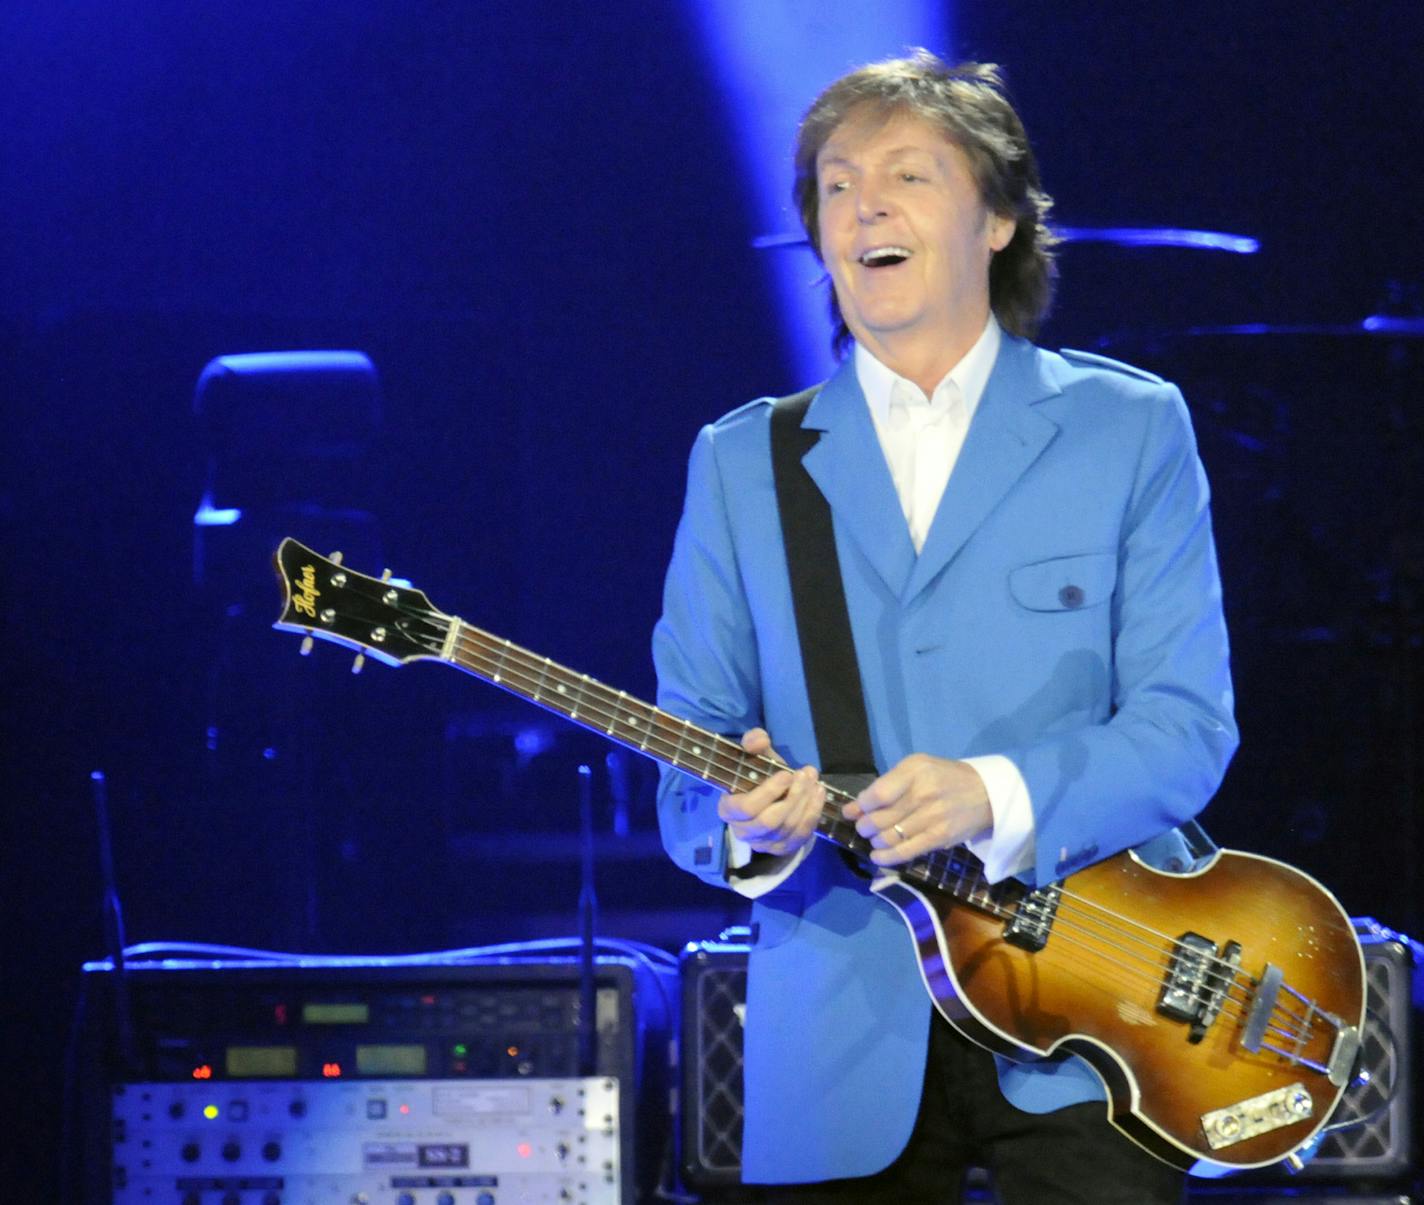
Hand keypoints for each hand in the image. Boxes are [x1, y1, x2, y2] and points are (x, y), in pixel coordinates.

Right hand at [717, 728, 824, 857]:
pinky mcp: (783, 849)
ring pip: (787, 828)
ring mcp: (764, 843)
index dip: (768, 792)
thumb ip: (754, 744)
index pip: (746, 808)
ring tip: (815, 781)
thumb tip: (758, 739)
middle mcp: (743, 831)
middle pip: (769, 821)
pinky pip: (800, 836)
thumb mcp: (757, 758)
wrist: (772, 800)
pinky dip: (813, 814)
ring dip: (805, 803)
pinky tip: (819, 795)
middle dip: (792, 797)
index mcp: (729, 809)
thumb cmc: (760, 778)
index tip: (786, 774)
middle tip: (806, 775)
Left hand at [843, 754, 991, 866]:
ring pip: (889, 837)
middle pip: (879, 819)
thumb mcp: (918, 766)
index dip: (859, 806)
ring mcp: (932, 817)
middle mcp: (923, 794)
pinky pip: (906, 852)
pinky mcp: (939, 838)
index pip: (877, 794)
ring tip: (875, 839)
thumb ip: (890, 782)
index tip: (851, 812)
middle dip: (864, 827)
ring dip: (875, 841)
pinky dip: (887, 857)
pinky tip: (877, 856)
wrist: (986, 793)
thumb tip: (859, 805)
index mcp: (915, 772)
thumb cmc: (945, 777)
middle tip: (863, 828)